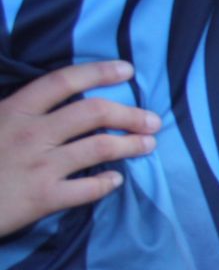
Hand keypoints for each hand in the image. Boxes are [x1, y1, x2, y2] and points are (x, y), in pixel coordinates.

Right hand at [0, 60, 157, 235]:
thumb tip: (54, 101)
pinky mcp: (42, 198)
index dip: (99, 72)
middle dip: (129, 113)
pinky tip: (116, 179)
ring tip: (149, 145)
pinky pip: (87, 189)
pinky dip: (106, 182)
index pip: (63, 81)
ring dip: (130, 144)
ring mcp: (39, 166)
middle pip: (93, 113)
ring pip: (99, 147)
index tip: (127, 71)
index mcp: (15, 110)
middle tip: (152, 119)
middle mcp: (30, 133)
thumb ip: (20, 112)